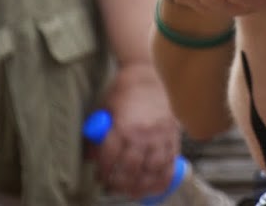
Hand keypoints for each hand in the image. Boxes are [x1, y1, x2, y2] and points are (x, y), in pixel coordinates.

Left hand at [92, 62, 179, 198]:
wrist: (149, 74)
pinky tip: (156, 184)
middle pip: (131, 169)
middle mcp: (143, 134)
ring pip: (152, 169)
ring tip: (134, 190)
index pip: (110, 159)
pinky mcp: (172, 134)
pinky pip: (170, 161)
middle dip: (120, 182)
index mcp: (123, 127)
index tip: (101, 177)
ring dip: (142, 184)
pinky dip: (163, 176)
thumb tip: (92, 157)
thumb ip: (99, 135)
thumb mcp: (105, 110)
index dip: (104, 172)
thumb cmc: (124, 90)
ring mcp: (160, 135)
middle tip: (114, 187)